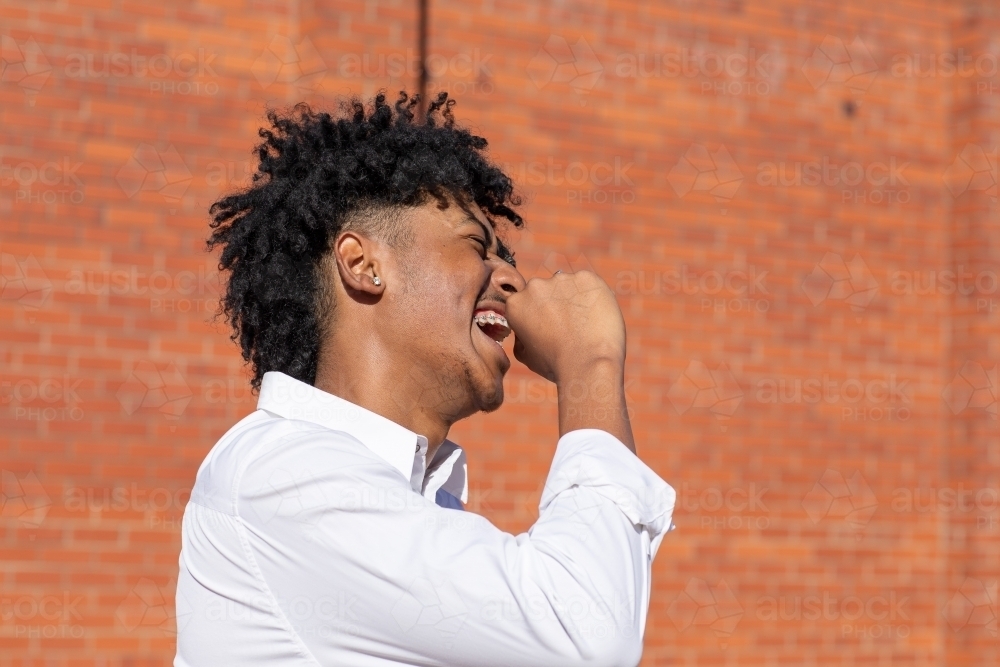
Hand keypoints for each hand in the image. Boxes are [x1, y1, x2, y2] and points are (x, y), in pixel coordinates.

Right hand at [505, 270, 625, 382]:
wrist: (588, 363)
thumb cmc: (556, 364)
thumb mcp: (525, 355)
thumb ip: (519, 337)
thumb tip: (523, 331)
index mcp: (516, 304)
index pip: (526, 303)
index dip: (538, 316)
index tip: (549, 328)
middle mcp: (535, 286)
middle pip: (546, 290)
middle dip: (555, 303)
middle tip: (569, 325)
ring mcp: (561, 278)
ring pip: (568, 286)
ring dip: (574, 299)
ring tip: (585, 323)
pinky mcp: (587, 277)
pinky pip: (590, 284)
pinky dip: (594, 296)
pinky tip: (596, 316)